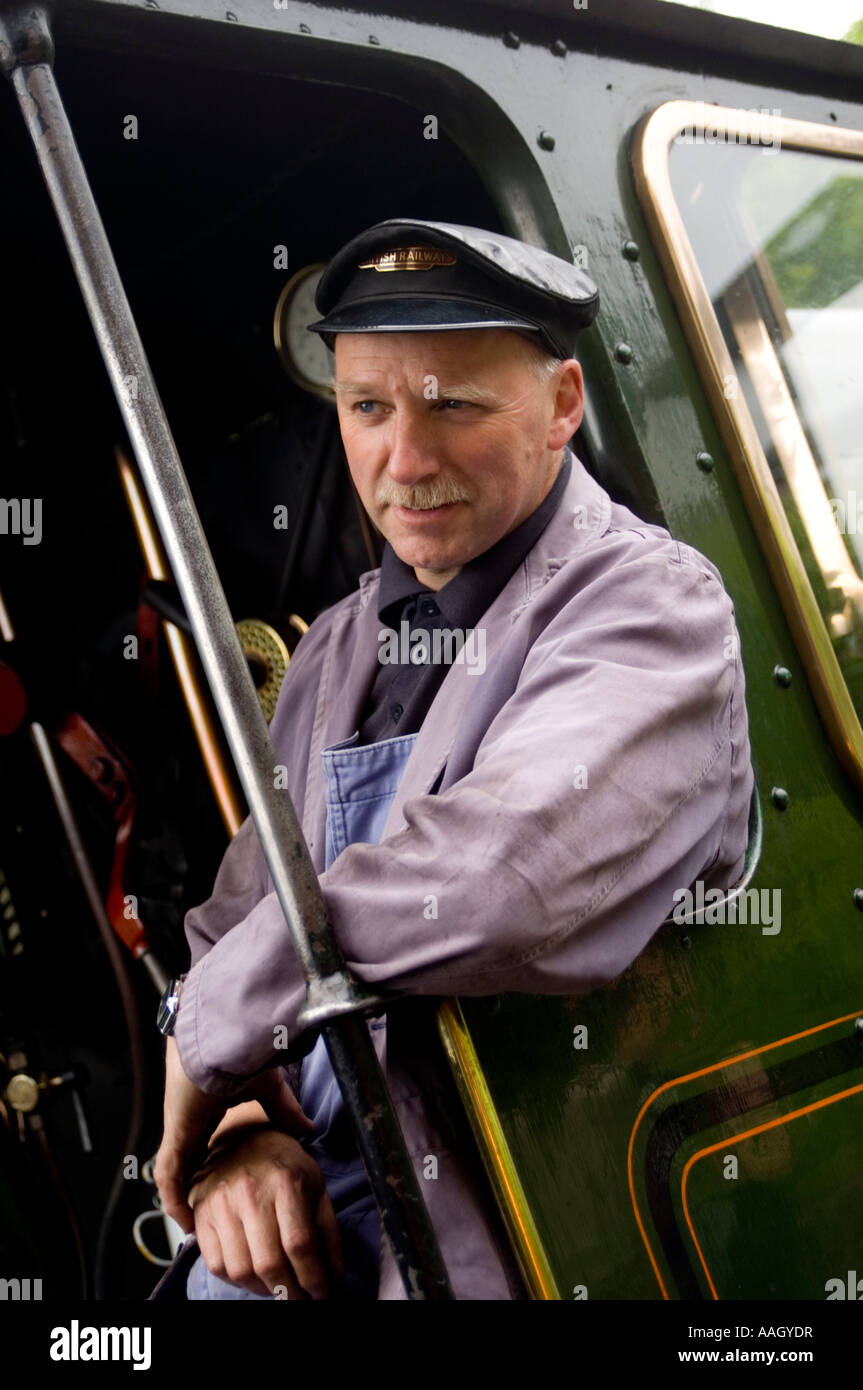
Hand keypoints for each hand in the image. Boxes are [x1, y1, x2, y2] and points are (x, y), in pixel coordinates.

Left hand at [154, 1037, 314, 1232]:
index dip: (215, 1169)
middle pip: (190, 1164)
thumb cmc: (241, 1055)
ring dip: (185, 1200)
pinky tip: (187, 1222)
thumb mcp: (267, 1088)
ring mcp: (181, 1131)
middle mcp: (192, 1123)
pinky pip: (169, 1179)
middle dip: (198, 1190)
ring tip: (201, 1228)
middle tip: (214, 1219)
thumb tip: (307, 1128)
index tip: (229, 1190)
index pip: (207, 1145)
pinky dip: (175, 1202)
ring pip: (176, 1175)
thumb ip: (284, 1110)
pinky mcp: (176, 1137)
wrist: (224, 1040)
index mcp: (211, 1110)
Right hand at [188, 1126, 343, 1298]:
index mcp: (285, 1182)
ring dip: (264, 1291)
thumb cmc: (285, 1166)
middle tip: (301, 1300)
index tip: (322, 1294)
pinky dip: (238, 1281)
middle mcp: (250, 1192)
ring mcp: (221, 1204)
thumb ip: (328, 1233)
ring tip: (279, 1289)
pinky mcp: (201, 1214)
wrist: (243, 1137)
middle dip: (290, 1293)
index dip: (313, 1278)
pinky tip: (254, 1276)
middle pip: (269, 1263)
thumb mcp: (316, 1188)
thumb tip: (334, 1279)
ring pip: (241, 1270)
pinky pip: (216, 1265)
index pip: (300, 1244)